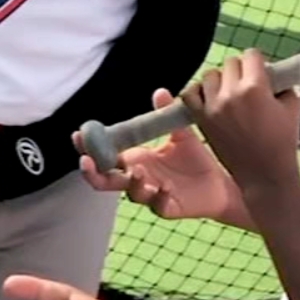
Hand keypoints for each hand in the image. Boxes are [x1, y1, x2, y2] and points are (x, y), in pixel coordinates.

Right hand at [73, 88, 241, 222]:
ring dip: (131, 182)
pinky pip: (158, 206)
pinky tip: (163, 188)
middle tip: (86, 162)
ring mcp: (151, 194)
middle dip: (92, 173)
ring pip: (131, 193)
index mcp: (134, 159)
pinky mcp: (168, 208)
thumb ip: (166, 116)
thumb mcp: (180, 134)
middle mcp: (138, 178)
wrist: (221, 183)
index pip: (104, 155)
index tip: (78, 135)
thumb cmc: (195, 160)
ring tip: (137, 170)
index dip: (88, 148)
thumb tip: (160, 92)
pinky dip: (158, 197)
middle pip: (105, 180)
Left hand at [179, 51, 299, 196]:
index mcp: (255, 88)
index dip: (258, 62)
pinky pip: (190, 94)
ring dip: (220, 80)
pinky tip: (209, 98)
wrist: (264, 173)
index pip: (251, 55)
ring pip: (209, 75)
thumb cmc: (281, 142)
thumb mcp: (293, 108)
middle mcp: (231, 93)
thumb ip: (285, 86)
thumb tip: (277, 76)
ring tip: (230, 92)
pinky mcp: (201, 119)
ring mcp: (213, 106)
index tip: (261, 71)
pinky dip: (197, 93)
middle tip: (248, 84)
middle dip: (241, 70)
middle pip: (230, 64)